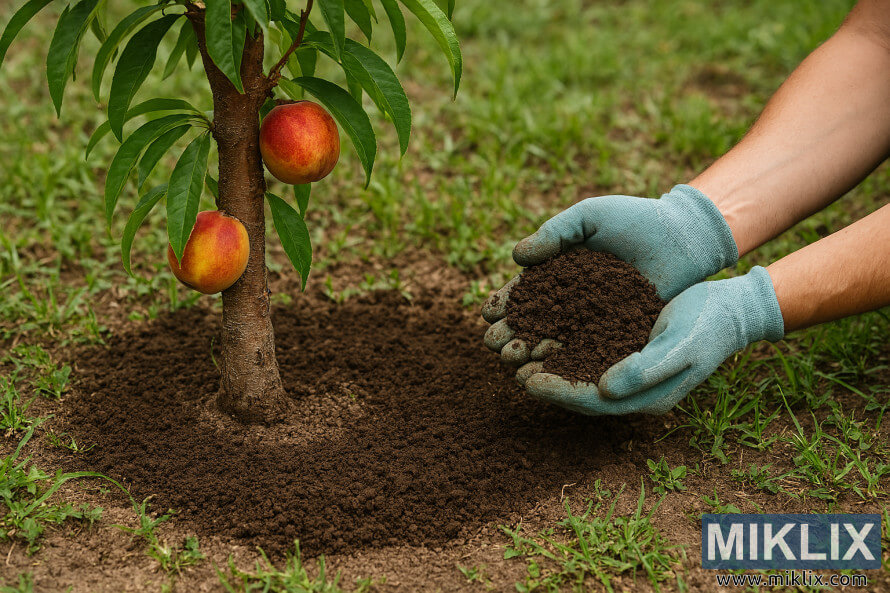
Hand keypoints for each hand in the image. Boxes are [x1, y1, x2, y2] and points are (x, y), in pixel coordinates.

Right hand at [484, 184, 737, 369]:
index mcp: (560, 271)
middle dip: (510, 333)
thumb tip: (516, 257)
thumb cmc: (635, 219)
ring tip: (511, 360)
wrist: (683, 236)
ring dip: (530, 351)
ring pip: (555, 340)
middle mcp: (573, 300)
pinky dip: (566, 360)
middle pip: (533, 321)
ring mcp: (594, 320)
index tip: (488, 313)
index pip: (525, 292)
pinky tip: (547, 368)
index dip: (505, 303)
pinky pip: (588, 350)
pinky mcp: (618, 335)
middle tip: (494, 344)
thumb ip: (554, 233)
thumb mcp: (590, 216)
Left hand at [507, 267, 784, 415]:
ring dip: (547, 360)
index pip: (592, 402)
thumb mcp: (681, 345)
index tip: (527, 381)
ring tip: (516, 347)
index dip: (558, 392)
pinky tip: (541, 325)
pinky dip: (563, 340)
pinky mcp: (624, 346)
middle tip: (509, 364)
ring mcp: (627, 369)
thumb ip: (645, 369)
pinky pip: (586, 348)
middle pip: (578, 389)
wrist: (730, 309)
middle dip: (543, 379)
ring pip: (578, 369)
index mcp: (645, 398)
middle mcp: (631, 389)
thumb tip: (605, 388)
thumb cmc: (710, 327)